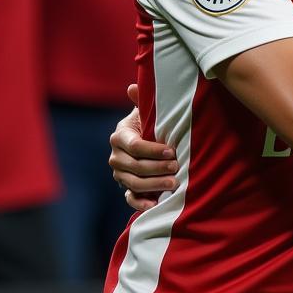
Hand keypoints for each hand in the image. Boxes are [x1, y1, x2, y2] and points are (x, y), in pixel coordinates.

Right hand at [108, 84, 177, 210]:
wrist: (148, 137)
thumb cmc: (151, 122)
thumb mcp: (146, 110)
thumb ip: (141, 100)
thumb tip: (132, 87)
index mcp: (119, 136)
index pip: (135, 146)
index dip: (153, 149)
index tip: (171, 150)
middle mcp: (115, 156)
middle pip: (135, 166)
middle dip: (157, 168)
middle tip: (177, 167)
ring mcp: (119, 174)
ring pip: (134, 183)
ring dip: (154, 185)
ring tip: (174, 184)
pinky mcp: (125, 187)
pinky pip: (129, 198)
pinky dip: (141, 203)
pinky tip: (155, 205)